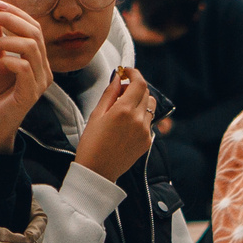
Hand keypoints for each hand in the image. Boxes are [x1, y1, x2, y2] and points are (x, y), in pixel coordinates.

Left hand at [0, 0, 52, 153]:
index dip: (14, 11)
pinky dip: (6, 60)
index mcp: (37, 59)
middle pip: (35, 32)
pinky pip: (23, 68)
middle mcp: (43, 69)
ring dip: (5, 40)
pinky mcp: (30, 94)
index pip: (33, 26)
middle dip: (9, 18)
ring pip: (31, 47)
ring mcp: (40, 82)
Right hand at [75, 66, 157, 180]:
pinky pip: (149, 121)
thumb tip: (118, 78)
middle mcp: (138, 119)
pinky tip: (127, 124)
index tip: (127, 71)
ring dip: (140, 101)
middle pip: (146, 92)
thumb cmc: (92, 144)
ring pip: (150, 106)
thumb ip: (110, 93)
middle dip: (135, 86)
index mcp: (124, 110)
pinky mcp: (147, 141)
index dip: (134, 73)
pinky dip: (141, 116)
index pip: (139, 83)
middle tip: (120, 90)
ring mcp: (145, 131)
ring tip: (124, 108)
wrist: (97, 171)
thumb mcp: (96, 114)